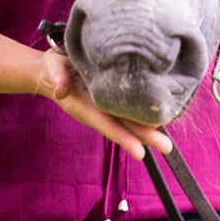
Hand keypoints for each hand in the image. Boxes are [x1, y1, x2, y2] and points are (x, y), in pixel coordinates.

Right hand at [35, 50, 172, 160]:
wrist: (52, 69)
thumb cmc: (53, 68)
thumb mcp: (53, 68)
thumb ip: (57, 77)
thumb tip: (60, 89)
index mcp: (84, 106)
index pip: (106, 124)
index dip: (123, 137)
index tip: (140, 152)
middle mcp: (97, 110)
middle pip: (123, 126)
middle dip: (144, 137)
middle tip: (166, 148)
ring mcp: (104, 106)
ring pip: (128, 121)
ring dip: (147, 131)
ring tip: (167, 144)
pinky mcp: (110, 98)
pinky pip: (128, 110)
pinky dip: (143, 116)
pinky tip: (159, 119)